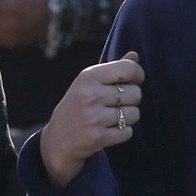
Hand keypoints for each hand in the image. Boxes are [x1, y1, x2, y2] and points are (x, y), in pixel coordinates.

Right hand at [39, 55, 143, 186]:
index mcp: (89, 76)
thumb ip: (112, 69)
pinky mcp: (98, 137)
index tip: (134, 81)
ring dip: (128, 117)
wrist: (58, 140)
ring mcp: (94, 117)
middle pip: (135, 93)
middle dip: (132, 100)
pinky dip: (123, 132)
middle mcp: (91, 95)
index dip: (138, 75)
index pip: (128, 69)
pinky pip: (128, 132)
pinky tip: (109, 130)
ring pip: (134, 114)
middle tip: (118, 104)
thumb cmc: (77, 107)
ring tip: (112, 118)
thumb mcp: (88, 83)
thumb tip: (135, 55)